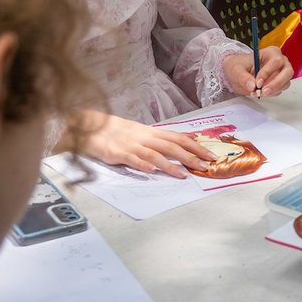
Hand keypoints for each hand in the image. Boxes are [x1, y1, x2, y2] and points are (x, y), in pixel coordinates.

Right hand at [81, 113, 214, 178]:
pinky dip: (143, 164)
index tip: (210, 155)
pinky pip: (132, 159)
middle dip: (190, 156)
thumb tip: (182, 143)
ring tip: (184, 175)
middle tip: (206, 166)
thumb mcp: (141, 133)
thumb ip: (159, 139)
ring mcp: (131, 145)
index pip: (178, 138)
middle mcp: (144, 137)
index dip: (195, 146)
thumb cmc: (118, 132)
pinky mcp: (118, 153)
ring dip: (170, 165)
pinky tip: (152, 170)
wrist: (91, 126)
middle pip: (171, 146)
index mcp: (151, 132)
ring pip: (154, 154)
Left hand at [222, 47, 292, 98]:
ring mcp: (282, 73)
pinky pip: (280, 90)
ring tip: (257, 93)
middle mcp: (280, 61)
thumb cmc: (238, 66)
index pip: (276, 61)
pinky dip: (270, 94)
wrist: (237, 73)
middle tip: (262, 92)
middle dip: (275, 84)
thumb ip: (243, 77)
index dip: (268, 72)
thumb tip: (252, 86)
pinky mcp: (280, 83)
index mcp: (271, 52)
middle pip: (287, 72)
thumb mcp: (235, 69)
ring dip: (272, 91)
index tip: (257, 83)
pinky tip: (259, 93)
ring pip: (285, 83)